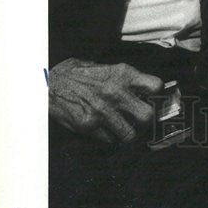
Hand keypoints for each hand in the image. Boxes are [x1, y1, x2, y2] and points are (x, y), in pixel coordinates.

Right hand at [48, 57, 164, 143]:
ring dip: (128, 133)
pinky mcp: (89, 126)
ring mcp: (102, 111)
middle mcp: (116, 92)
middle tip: (140, 118)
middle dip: (146, 120)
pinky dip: (110, 137)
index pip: (155, 86)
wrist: (49, 82)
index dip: (157, 94)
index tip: (153, 98)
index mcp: (123, 74)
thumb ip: (126, 80)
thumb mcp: (107, 68)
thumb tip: (145, 93)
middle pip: (147, 115)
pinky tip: (105, 129)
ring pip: (130, 134)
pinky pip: (109, 140)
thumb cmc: (79, 74)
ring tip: (123, 127)